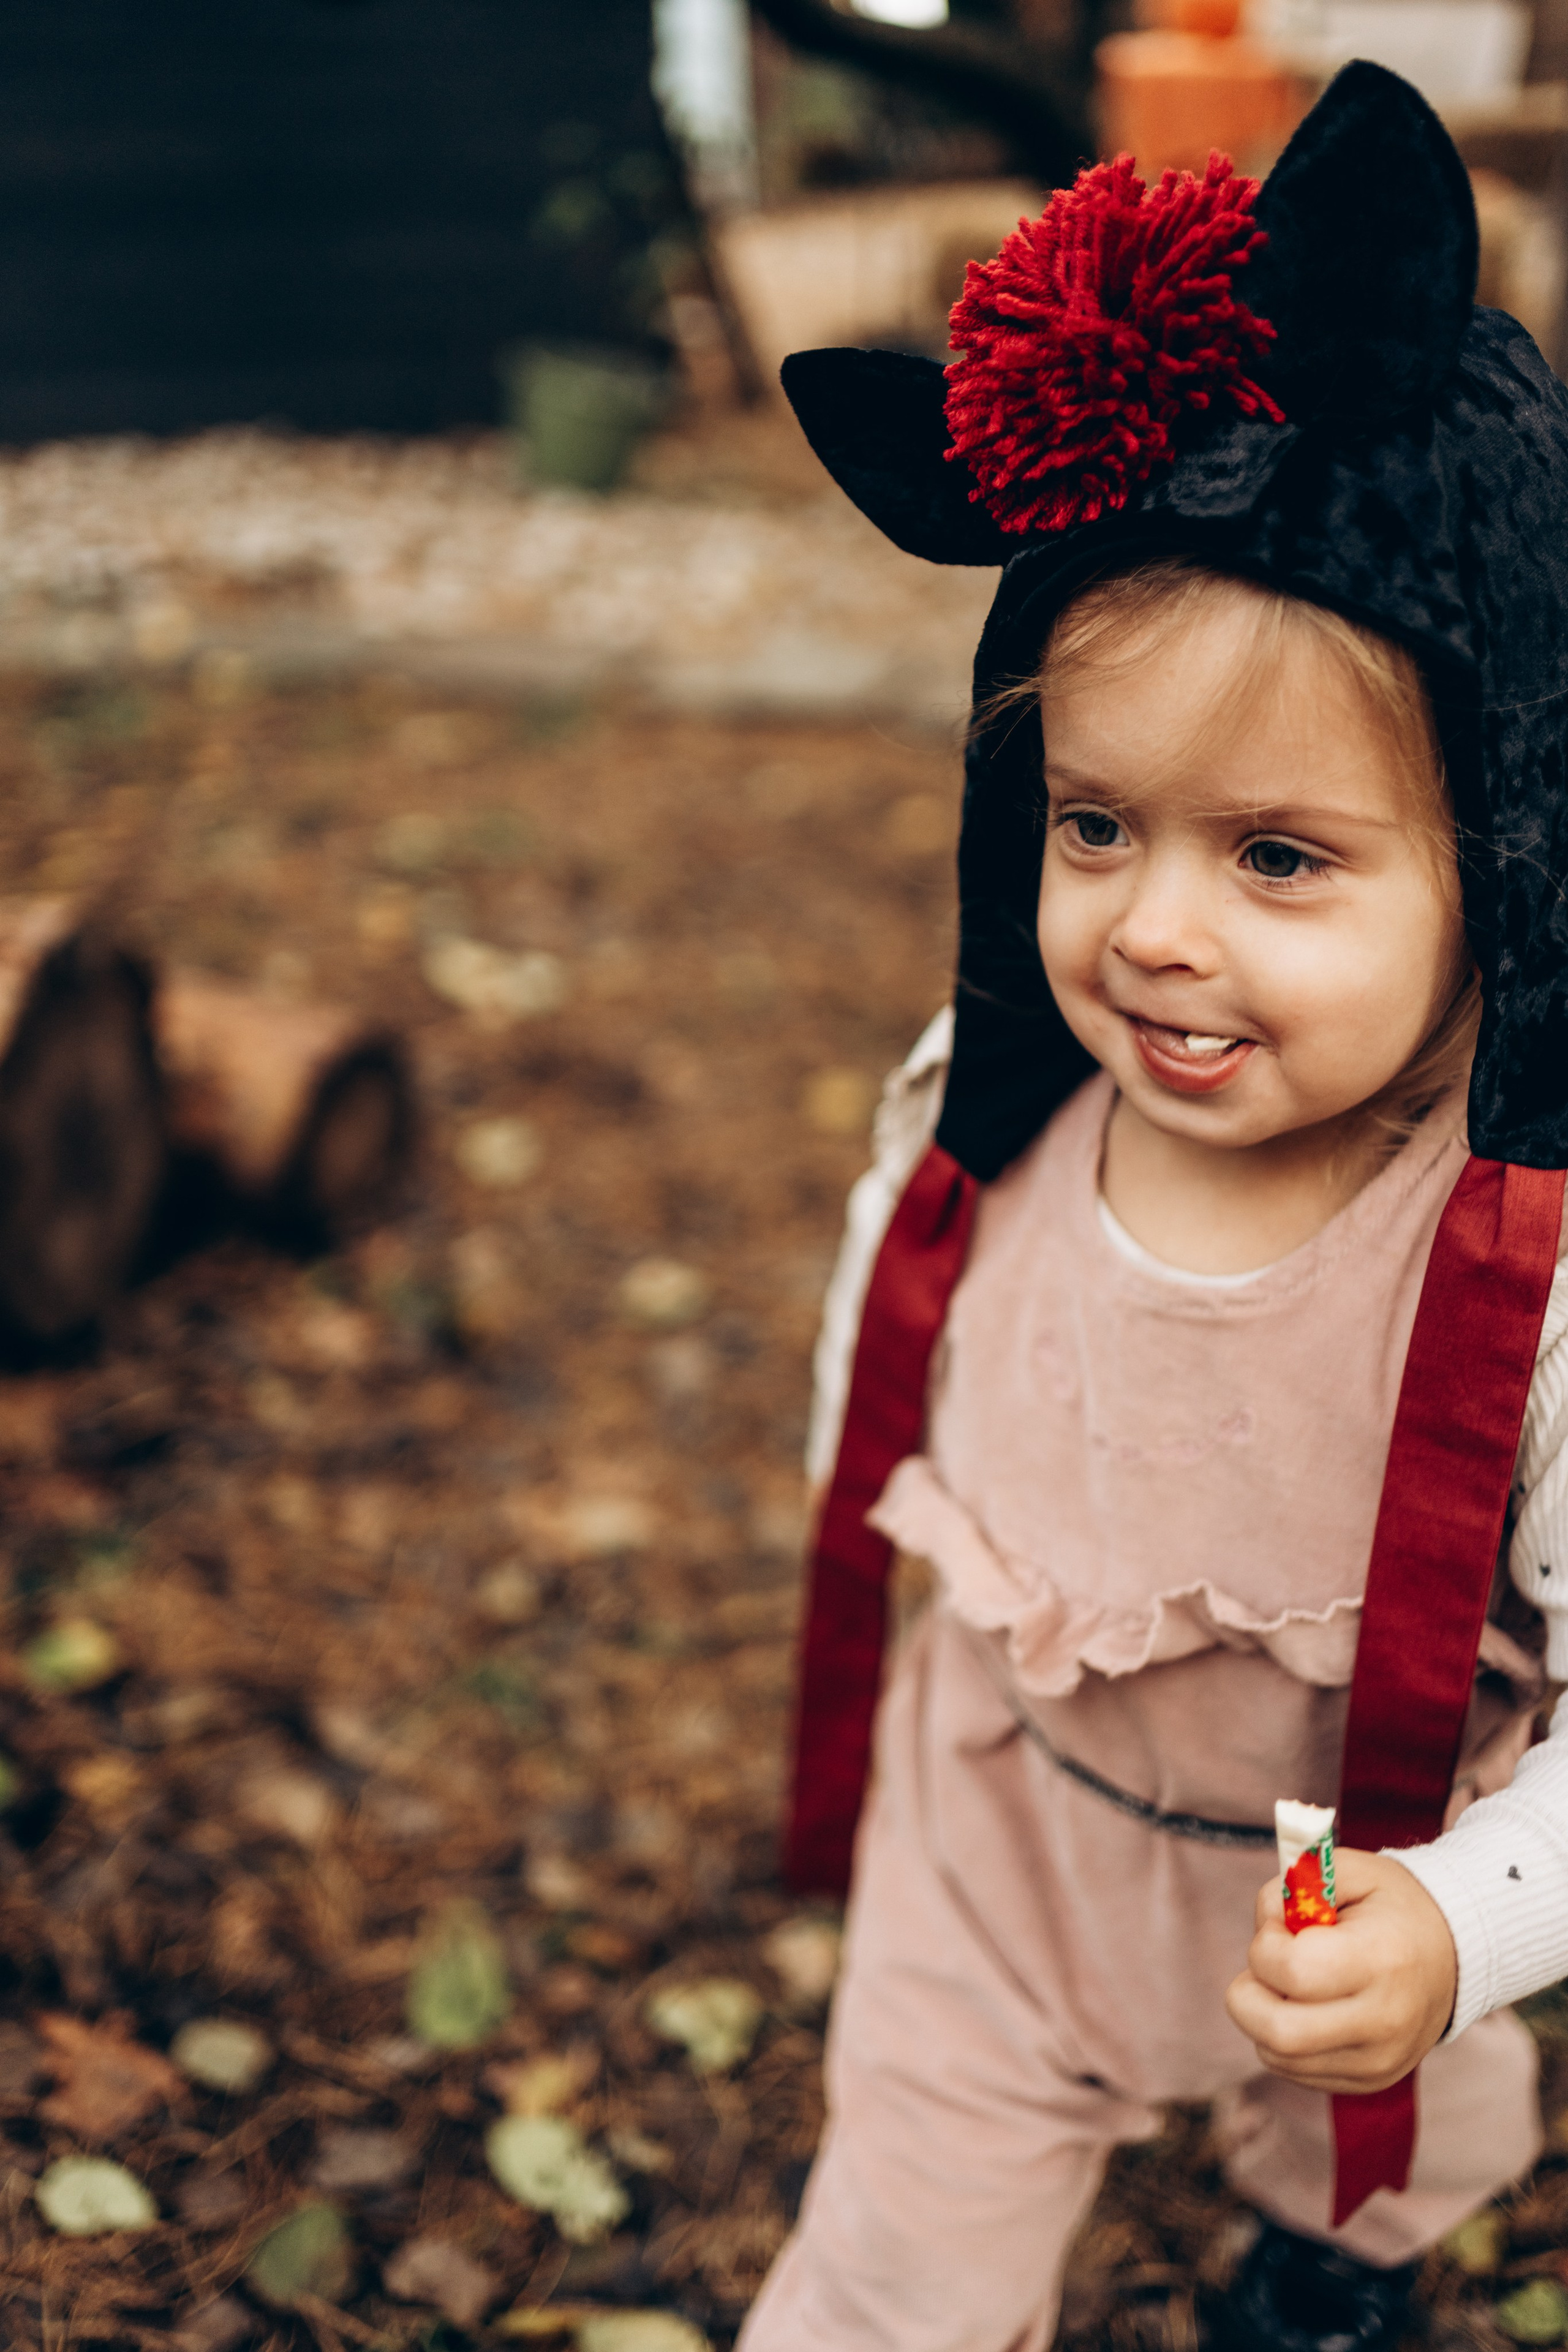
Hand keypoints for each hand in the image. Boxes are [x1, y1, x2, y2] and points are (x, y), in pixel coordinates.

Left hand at [1224, 1847, 1456, 2092]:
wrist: (1452, 1955)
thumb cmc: (1389, 1908)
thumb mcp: (1347, 1871)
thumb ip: (1293, 1886)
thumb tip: (1265, 1927)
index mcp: (1382, 1960)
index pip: (1292, 1972)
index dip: (1266, 1945)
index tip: (1280, 1927)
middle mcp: (1384, 2022)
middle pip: (1278, 2032)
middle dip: (1248, 1994)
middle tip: (1267, 1965)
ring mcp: (1378, 2061)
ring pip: (1277, 2056)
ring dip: (1262, 2016)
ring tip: (1291, 1984)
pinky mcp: (1369, 2081)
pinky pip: (1294, 2070)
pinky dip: (1282, 2039)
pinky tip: (1307, 2007)